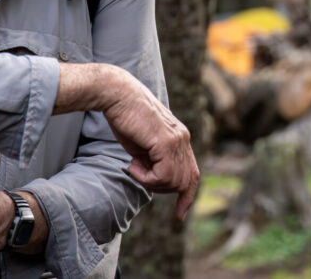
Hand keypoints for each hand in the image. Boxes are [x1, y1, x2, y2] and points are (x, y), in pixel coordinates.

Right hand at [102, 75, 199, 219]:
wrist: (118, 95)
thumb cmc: (126, 118)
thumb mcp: (144, 145)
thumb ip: (155, 160)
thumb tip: (157, 179)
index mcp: (180, 139)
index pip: (192, 174)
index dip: (187, 197)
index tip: (179, 216)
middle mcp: (183, 139)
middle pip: (184, 182)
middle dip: (161, 188)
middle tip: (138, 172)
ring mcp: (177, 140)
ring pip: (174, 181)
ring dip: (151, 181)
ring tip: (134, 164)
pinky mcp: (166, 142)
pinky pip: (162, 174)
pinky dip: (145, 177)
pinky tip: (133, 164)